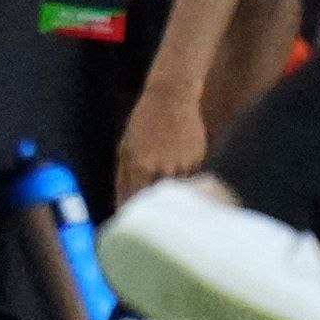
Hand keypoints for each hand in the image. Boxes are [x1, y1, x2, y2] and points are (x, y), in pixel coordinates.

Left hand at [114, 82, 209, 206]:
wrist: (172, 96)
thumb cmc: (143, 123)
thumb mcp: (125, 149)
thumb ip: (122, 182)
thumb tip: (120, 210)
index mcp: (141, 166)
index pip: (136, 203)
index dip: (133, 214)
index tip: (131, 223)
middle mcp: (164, 168)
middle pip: (158, 202)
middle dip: (153, 210)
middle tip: (149, 216)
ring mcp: (184, 164)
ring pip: (177, 193)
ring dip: (170, 197)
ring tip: (166, 192)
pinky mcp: (199, 159)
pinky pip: (190, 180)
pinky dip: (184, 182)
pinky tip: (179, 170)